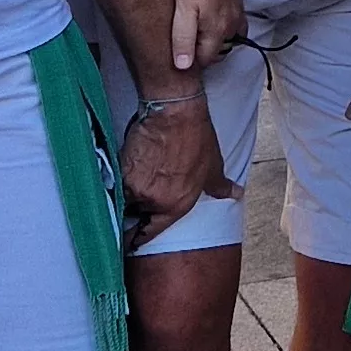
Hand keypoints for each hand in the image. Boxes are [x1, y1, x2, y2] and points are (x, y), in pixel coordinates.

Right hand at [117, 100, 233, 242]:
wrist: (175, 111)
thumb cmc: (196, 137)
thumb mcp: (213, 166)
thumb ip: (220, 187)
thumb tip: (236, 194)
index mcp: (177, 206)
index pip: (150, 232)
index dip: (138, 237)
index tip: (129, 240)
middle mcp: (155, 201)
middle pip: (133, 215)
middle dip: (131, 209)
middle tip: (130, 200)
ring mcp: (137, 187)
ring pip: (122, 198)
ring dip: (123, 193)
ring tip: (127, 179)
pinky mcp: (122, 169)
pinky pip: (114, 181)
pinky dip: (116, 177)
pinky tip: (120, 168)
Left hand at [169, 0, 240, 72]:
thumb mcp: (182, 9)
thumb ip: (183, 39)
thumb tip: (184, 67)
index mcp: (218, 30)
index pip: (207, 60)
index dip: (191, 60)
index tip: (177, 51)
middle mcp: (233, 24)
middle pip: (219, 50)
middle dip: (204, 50)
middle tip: (183, 39)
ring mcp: (237, 10)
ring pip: (229, 37)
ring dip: (215, 39)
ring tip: (195, 29)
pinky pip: (235, 22)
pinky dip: (223, 25)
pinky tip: (209, 14)